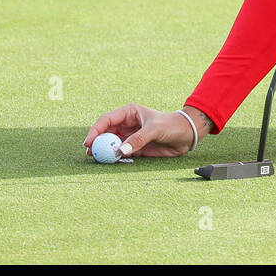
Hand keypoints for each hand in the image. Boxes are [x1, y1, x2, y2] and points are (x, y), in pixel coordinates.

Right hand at [83, 103, 204, 157]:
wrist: (186, 135)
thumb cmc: (171, 125)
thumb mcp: (154, 129)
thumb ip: (138, 139)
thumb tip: (120, 151)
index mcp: (129, 113)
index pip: (106, 120)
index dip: (95, 130)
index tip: (89, 141)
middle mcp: (127, 124)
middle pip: (105, 133)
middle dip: (96, 142)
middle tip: (90, 153)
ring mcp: (130, 136)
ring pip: (111, 144)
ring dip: (104, 151)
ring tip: (98, 159)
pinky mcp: (135, 148)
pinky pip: (121, 153)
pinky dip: (114, 158)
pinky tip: (111, 162)